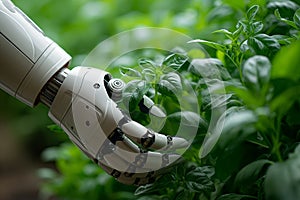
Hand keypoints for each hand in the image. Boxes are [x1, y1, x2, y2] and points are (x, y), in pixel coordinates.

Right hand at [49, 66, 187, 184]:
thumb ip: (140, 100)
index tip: (183, 143)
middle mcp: (103, 136)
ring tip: (164, 169)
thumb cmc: (88, 83)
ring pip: (126, 170)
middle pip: (139, 159)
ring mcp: (95, 147)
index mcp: (111, 117)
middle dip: (163, 161)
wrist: (58, 92)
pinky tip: (143, 175)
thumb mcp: (116, 85)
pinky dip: (131, 176)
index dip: (168, 143)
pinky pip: (113, 171)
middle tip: (179, 159)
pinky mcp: (90, 153)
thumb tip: (162, 116)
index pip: (147, 139)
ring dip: (148, 172)